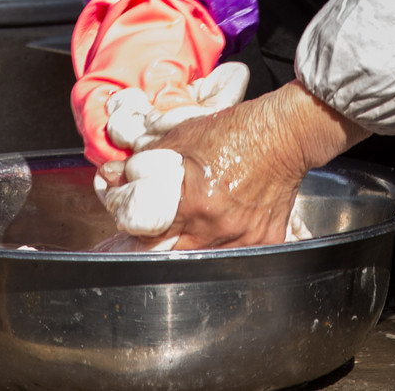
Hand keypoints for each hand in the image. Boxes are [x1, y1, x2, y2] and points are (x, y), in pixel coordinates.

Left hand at [101, 82, 364, 249]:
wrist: (283, 136)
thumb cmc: (234, 132)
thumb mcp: (181, 137)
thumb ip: (144, 161)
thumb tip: (111, 176)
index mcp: (191, 200)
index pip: (141, 228)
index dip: (124, 224)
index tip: (120, 219)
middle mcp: (215, 227)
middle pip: (165, 254)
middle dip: (148, 247)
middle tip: (139, 240)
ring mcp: (240, 241)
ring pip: (197, 263)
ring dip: (180, 253)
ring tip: (175, 239)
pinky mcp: (261, 244)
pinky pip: (233, 261)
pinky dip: (218, 252)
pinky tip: (213, 239)